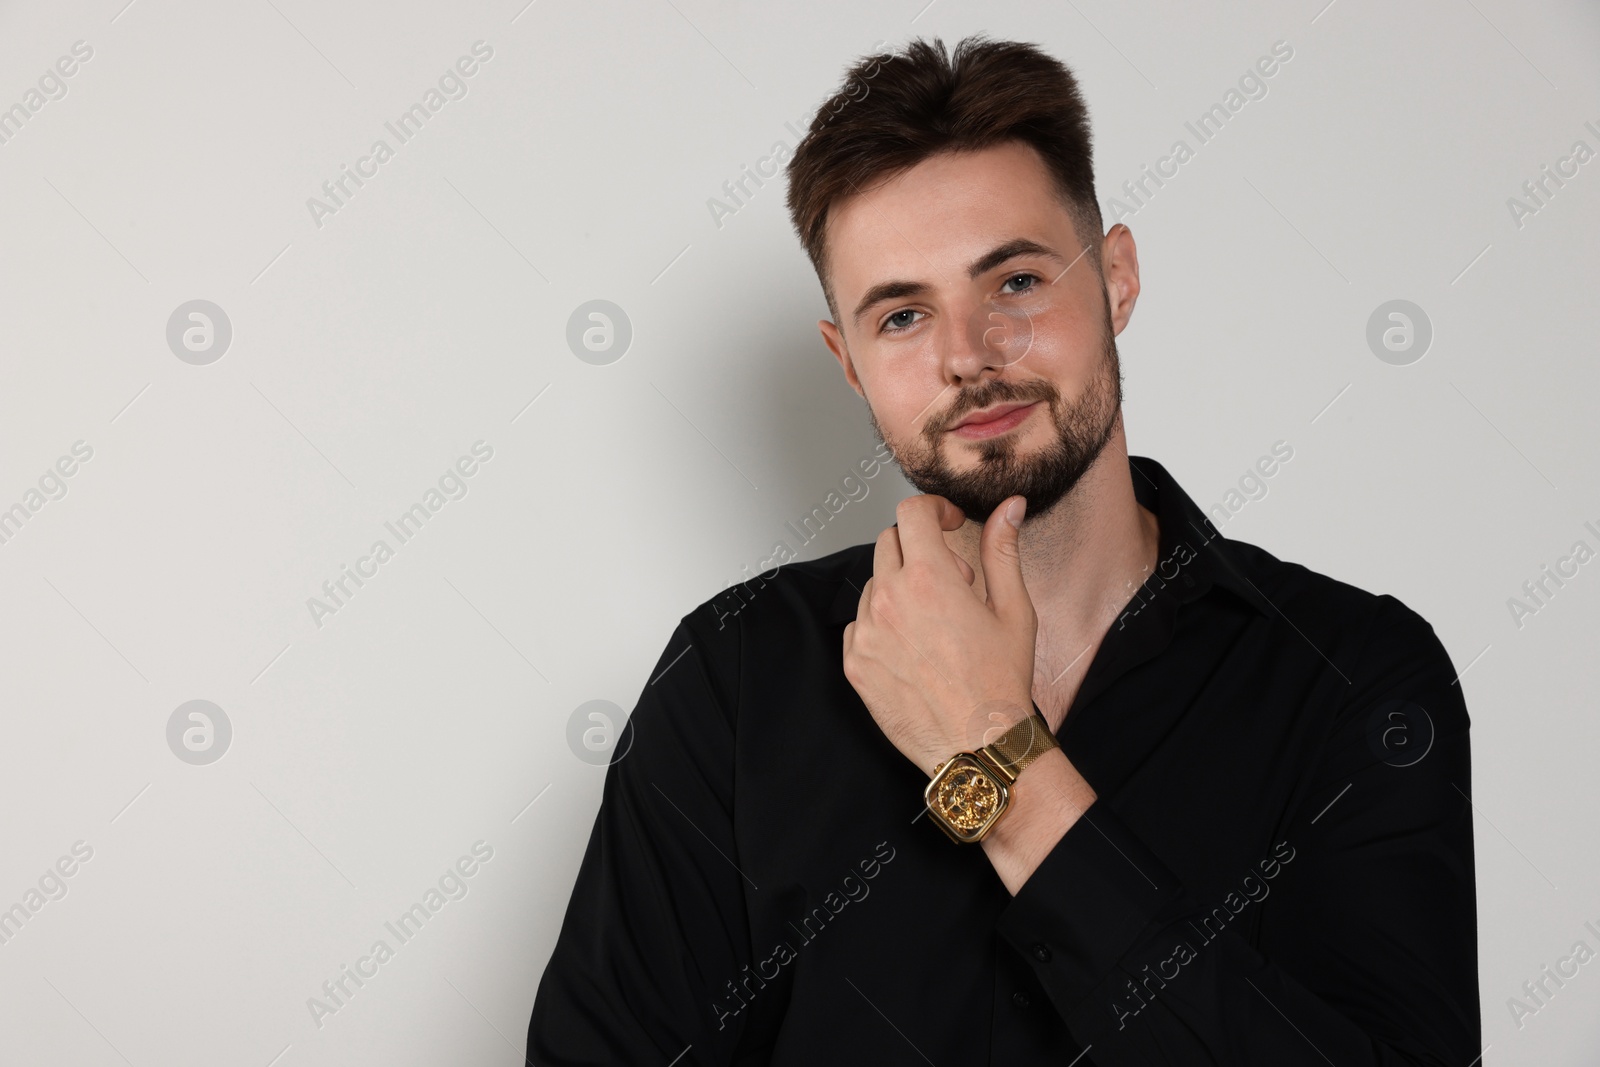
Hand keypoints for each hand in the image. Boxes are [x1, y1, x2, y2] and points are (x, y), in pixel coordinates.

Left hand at [842, 493, 1037, 775]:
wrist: (978, 745)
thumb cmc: (1001, 680)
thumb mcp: (1014, 608)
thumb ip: (1002, 549)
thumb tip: (1008, 507)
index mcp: (930, 578)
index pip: (912, 513)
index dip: (933, 509)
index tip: (948, 523)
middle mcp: (890, 599)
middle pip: (890, 542)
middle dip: (920, 547)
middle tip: (953, 581)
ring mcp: (867, 632)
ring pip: (874, 583)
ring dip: (901, 587)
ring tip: (935, 622)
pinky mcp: (855, 662)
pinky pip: (860, 623)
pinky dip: (883, 624)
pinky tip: (914, 647)